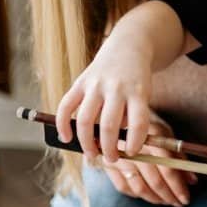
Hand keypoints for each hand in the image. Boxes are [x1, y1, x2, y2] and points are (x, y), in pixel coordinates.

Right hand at [55, 36, 154, 163]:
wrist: (129, 48)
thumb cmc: (136, 81)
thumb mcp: (143, 96)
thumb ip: (131, 117)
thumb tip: (113, 145)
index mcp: (138, 92)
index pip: (138, 123)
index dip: (135, 143)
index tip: (131, 153)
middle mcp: (116, 88)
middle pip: (109, 126)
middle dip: (109, 148)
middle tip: (110, 158)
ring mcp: (96, 84)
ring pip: (86, 120)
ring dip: (87, 142)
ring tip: (92, 154)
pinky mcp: (80, 82)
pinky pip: (66, 105)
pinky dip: (63, 124)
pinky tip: (66, 137)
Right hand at [103, 117, 197, 206]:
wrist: (115, 116)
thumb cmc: (146, 126)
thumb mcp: (165, 134)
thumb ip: (179, 157)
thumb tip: (193, 181)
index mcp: (152, 137)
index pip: (168, 168)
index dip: (178, 187)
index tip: (186, 199)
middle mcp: (135, 148)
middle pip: (155, 181)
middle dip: (169, 196)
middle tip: (178, 203)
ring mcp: (119, 157)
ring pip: (139, 188)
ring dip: (155, 199)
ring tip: (166, 201)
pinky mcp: (106, 164)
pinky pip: (124, 187)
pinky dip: (137, 195)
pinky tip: (148, 195)